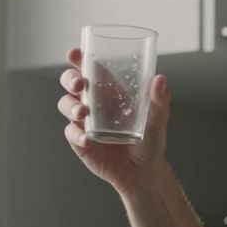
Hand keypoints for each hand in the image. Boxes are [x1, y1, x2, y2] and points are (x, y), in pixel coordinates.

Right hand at [58, 47, 171, 194]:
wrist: (143, 172)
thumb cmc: (150, 141)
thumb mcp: (157, 120)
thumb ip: (159, 101)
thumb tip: (160, 80)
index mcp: (109, 90)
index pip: (90, 68)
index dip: (79, 59)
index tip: (74, 53)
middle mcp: (93, 102)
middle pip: (70, 82)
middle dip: (69, 79)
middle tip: (79, 84)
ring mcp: (84, 121)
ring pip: (66, 104)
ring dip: (71, 106)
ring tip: (83, 113)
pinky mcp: (80, 140)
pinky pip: (71, 133)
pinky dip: (76, 134)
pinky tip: (87, 140)